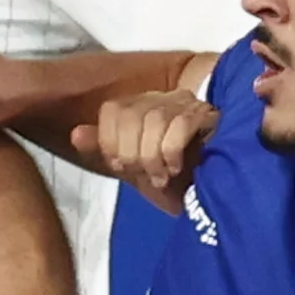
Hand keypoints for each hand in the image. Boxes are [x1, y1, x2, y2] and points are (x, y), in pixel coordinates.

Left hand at [76, 87, 217, 214]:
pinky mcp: (209, 116)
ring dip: (152, 156)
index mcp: (141, 107)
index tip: (121, 168)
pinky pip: (180, 125)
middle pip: (131, 114)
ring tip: (160, 177)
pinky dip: (171, 152)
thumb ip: (106, 151)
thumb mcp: (135, 169)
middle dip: (131, 152)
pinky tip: (175, 168)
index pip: (113, 109)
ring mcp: (187, 105)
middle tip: (144, 176)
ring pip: (155, 119)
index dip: (109, 140)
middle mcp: (162, 99)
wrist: (219, 195)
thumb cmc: (177, 181)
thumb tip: (75, 135)